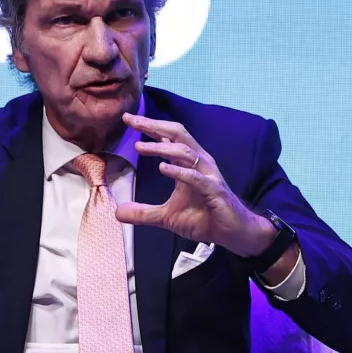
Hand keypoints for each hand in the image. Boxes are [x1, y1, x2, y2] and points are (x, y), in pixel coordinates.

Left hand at [115, 115, 272, 256]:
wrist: (233, 234)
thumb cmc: (204, 218)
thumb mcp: (167, 217)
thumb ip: (143, 213)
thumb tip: (118, 213)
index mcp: (188, 164)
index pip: (167, 138)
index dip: (149, 126)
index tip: (127, 119)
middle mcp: (199, 163)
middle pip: (176, 134)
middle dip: (153, 125)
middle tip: (131, 120)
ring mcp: (207, 175)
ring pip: (185, 152)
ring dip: (161, 147)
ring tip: (139, 147)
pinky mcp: (214, 190)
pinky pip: (195, 178)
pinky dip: (179, 172)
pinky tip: (162, 168)